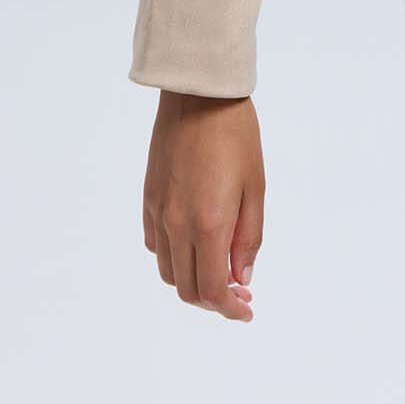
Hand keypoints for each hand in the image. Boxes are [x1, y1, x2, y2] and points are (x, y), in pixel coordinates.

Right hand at [141, 90, 264, 321]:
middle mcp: (176, 224)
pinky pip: (156, 245)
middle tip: (240, 290)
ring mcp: (158, 212)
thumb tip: (242, 276)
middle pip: (187, 288)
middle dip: (214, 300)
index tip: (246, 309)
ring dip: (193, 281)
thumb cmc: (236, 134)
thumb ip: (248, 237)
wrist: (199, 94)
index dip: (229, 308)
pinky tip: (195, 244)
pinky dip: (174, 258)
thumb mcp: (256, 186)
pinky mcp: (148, 199)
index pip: (212, 289)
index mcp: (208, 224)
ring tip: (220, 269)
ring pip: (168, 271)